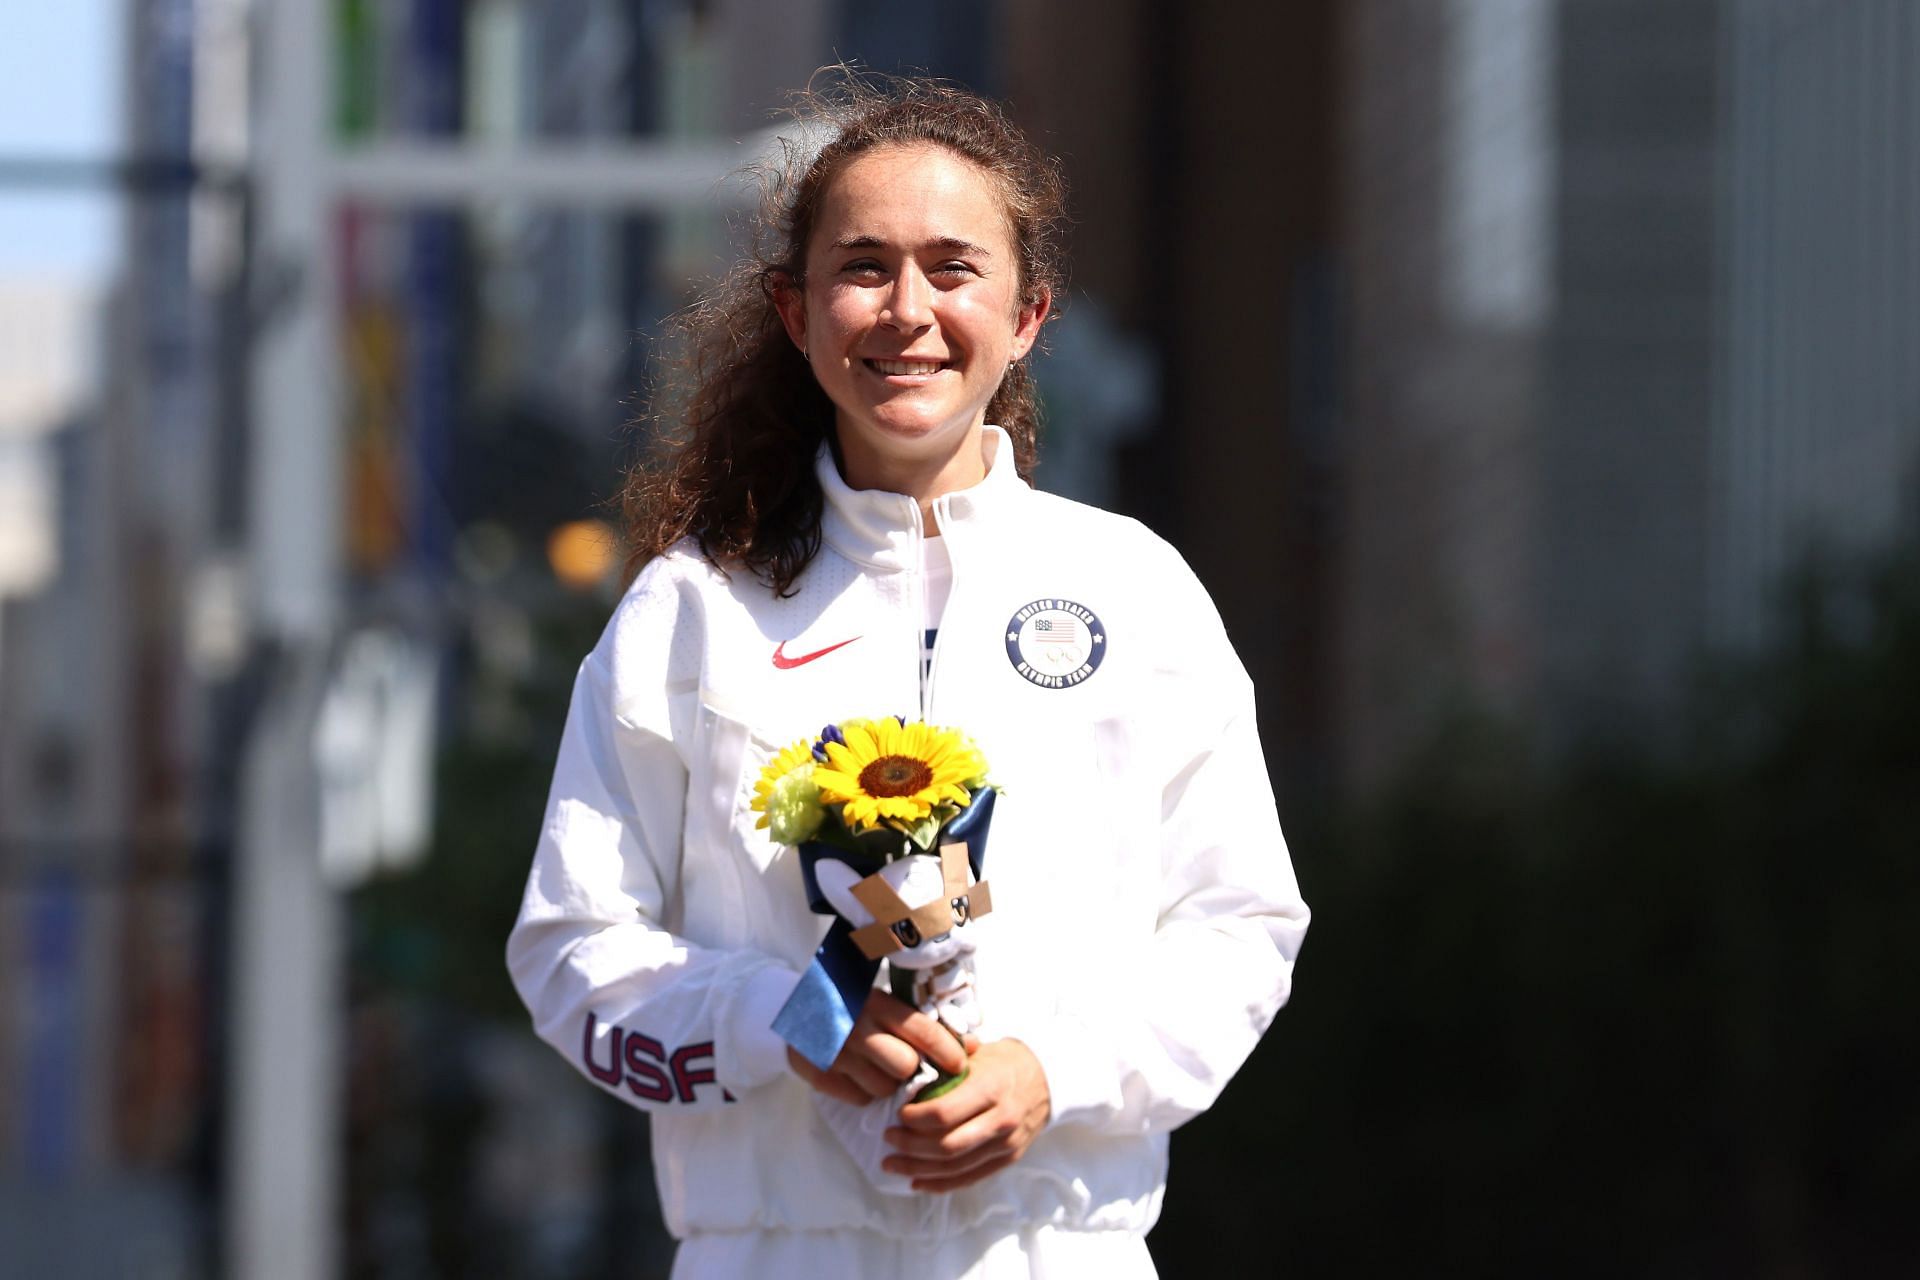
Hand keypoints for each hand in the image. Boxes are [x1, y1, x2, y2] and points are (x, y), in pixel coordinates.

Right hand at [786, 990, 969, 1105]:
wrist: (798, 1007)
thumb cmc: (857, 1008)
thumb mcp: (888, 1005)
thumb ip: (925, 1025)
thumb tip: (974, 1047)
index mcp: (878, 1004)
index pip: (923, 1031)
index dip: (948, 1052)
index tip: (961, 1065)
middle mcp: (856, 1026)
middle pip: (905, 1066)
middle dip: (912, 1071)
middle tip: (908, 1068)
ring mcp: (834, 1051)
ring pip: (883, 1088)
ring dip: (888, 1085)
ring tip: (880, 1070)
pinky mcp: (816, 1072)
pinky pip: (859, 1098)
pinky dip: (864, 1092)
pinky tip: (859, 1075)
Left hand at [883, 1038, 1050, 1191]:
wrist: (1047, 1080)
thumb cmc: (1004, 1063)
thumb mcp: (979, 1052)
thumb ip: (946, 1061)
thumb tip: (908, 1068)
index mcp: (991, 1088)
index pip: (944, 1113)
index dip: (914, 1119)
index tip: (897, 1114)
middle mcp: (1000, 1120)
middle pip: (946, 1145)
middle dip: (910, 1146)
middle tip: (888, 1139)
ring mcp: (1005, 1144)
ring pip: (955, 1167)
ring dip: (918, 1169)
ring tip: (892, 1164)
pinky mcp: (1007, 1159)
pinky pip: (969, 1178)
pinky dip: (940, 1184)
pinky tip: (917, 1181)